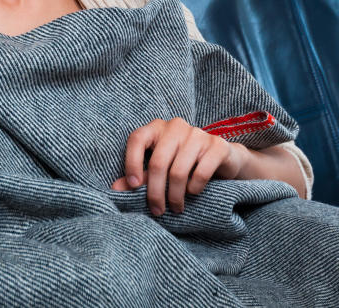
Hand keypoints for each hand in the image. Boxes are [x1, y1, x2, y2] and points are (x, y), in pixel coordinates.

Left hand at [110, 117, 247, 215]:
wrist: (222, 159)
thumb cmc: (183, 163)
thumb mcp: (160, 169)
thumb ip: (139, 177)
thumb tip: (115, 188)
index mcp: (157, 127)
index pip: (137, 138)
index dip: (131, 162)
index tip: (133, 186)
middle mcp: (176, 126)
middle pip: (158, 162)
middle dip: (155, 192)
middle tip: (157, 210)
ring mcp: (198, 134)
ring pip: (178, 171)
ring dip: (175, 196)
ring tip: (176, 207)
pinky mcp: (217, 146)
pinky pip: (200, 172)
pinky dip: (194, 188)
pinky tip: (193, 193)